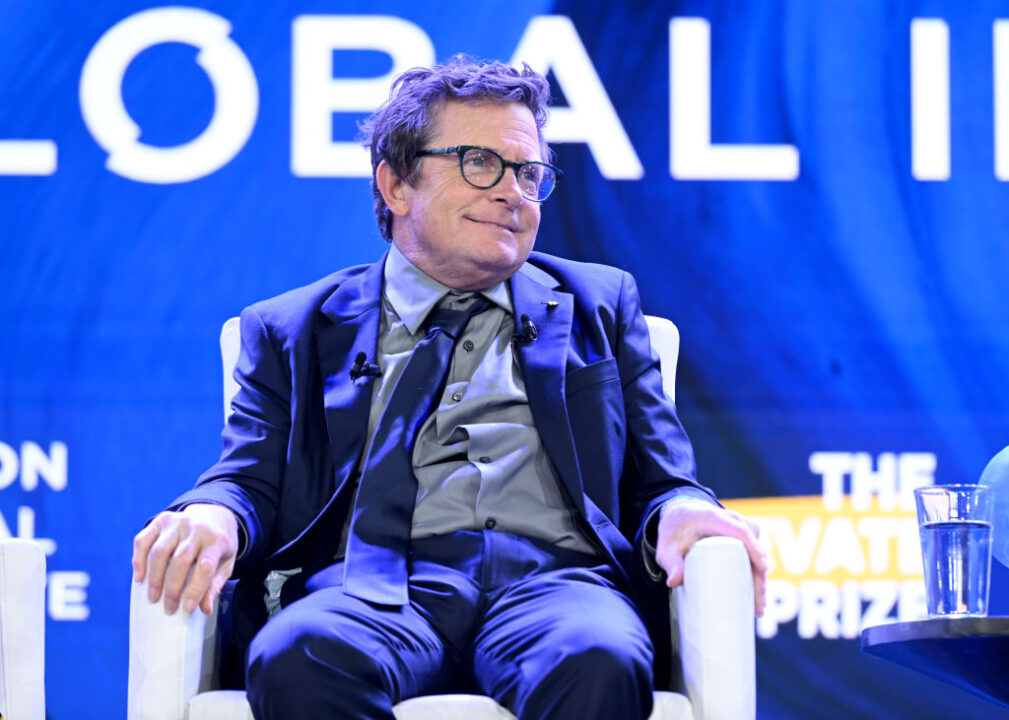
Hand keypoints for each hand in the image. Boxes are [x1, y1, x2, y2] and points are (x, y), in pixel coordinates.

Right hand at [132, 504, 238, 614]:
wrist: (215, 514)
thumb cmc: (218, 545)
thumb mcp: (225, 563)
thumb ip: (214, 585)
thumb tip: (205, 609)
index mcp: (217, 540)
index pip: (205, 566)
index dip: (196, 589)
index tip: (188, 608)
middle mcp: (197, 528)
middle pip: (180, 560)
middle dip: (172, 588)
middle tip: (168, 607)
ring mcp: (178, 522)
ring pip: (160, 551)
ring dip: (154, 577)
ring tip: (153, 597)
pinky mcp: (162, 520)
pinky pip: (144, 539)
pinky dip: (138, 559)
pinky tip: (139, 576)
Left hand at [654, 500, 767, 616]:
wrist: (679, 516)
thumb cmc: (674, 532)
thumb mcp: (667, 548)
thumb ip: (670, 563)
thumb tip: (673, 583)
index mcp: (712, 518)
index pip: (739, 530)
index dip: (753, 548)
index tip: (763, 568)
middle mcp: (731, 519)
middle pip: (753, 547)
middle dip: (759, 576)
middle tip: (758, 605)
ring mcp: (740, 526)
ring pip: (758, 552)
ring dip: (760, 579)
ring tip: (757, 608)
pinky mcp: (744, 535)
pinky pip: (756, 553)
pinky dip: (757, 574)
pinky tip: (756, 596)